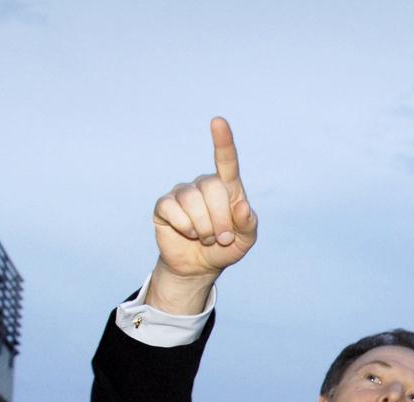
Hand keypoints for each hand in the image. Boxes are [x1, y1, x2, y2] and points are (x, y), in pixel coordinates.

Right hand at [148, 116, 257, 311]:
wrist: (199, 266)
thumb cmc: (226, 248)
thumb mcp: (245, 240)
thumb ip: (249, 224)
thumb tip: (243, 207)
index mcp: (227, 188)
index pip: (226, 162)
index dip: (223, 142)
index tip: (218, 122)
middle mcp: (203, 185)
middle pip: (212, 187)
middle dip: (221, 219)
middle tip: (222, 237)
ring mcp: (182, 193)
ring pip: (192, 201)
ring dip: (204, 227)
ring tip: (205, 238)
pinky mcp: (164, 205)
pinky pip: (172, 210)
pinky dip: (184, 227)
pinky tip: (187, 233)